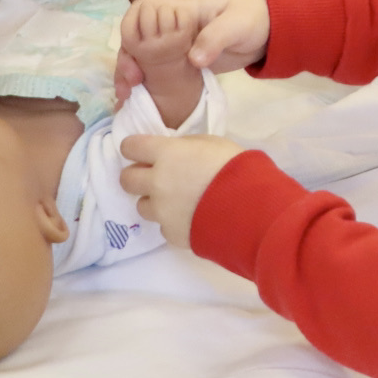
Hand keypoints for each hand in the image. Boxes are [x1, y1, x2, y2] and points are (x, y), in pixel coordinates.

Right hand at [114, 0, 270, 97]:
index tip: (136, 53)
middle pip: (136, 37)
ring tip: (126, 96)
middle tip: (130, 82)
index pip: (143, 12)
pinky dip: (147, 84)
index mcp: (180, 10)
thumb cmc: (252, 17)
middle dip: (126, 58)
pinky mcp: (184, 65)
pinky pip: (159, 72)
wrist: (271, 31)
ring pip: (143, 57)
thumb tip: (192, 60)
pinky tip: (138, 99)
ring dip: (131, 73)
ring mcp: (176, 48)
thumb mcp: (236, 24)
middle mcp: (171, 28)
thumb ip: (215, 38)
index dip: (132, 29)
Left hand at [117, 134, 245, 247]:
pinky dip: (174, 222)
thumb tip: (175, 152)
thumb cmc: (236, 168)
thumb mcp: (212, 143)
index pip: (129, 147)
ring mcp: (162, 211)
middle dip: (137, 177)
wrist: (251, 209)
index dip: (134, 148)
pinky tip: (193, 218)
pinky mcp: (171, 234)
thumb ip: (186, 146)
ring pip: (142, 206)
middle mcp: (156, 182)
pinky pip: (164, 226)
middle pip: (126, 179)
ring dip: (155, 202)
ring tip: (178, 202)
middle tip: (155, 177)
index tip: (143, 152)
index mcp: (166, 154)